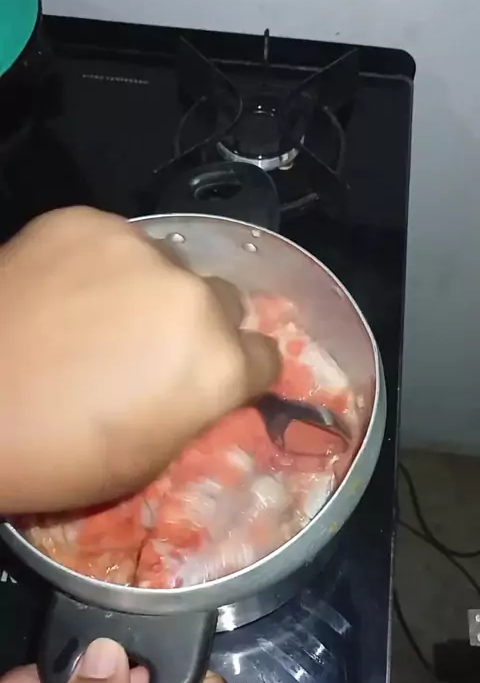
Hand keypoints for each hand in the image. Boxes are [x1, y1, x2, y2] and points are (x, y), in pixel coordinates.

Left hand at [0, 206, 279, 512]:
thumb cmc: (54, 455)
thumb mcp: (147, 461)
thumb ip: (193, 409)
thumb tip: (199, 383)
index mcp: (218, 365)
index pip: (267, 357)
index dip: (240, 373)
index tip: (213, 380)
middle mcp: (193, 298)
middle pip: (224, 302)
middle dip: (198, 327)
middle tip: (149, 349)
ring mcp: (138, 250)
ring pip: (170, 265)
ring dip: (150, 290)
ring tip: (97, 315)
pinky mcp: (85, 221)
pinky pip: (115, 241)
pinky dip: (99, 264)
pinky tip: (62, 292)